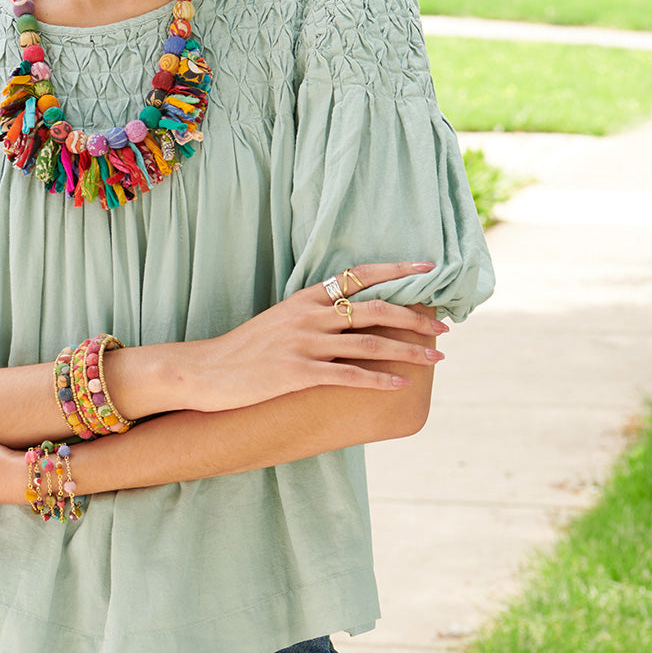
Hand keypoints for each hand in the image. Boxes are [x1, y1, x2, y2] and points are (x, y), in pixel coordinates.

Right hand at [178, 262, 446, 411]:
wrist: (207, 371)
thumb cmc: (245, 349)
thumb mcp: (280, 320)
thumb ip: (313, 314)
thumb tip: (350, 315)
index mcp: (306, 298)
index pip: (360, 275)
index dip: (397, 270)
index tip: (429, 268)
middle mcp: (309, 315)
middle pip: (375, 309)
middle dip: (415, 317)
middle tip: (445, 327)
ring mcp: (303, 343)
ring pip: (370, 343)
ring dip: (409, 351)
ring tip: (437, 357)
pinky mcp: (297, 373)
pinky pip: (349, 375)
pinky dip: (379, 380)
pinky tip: (401, 384)